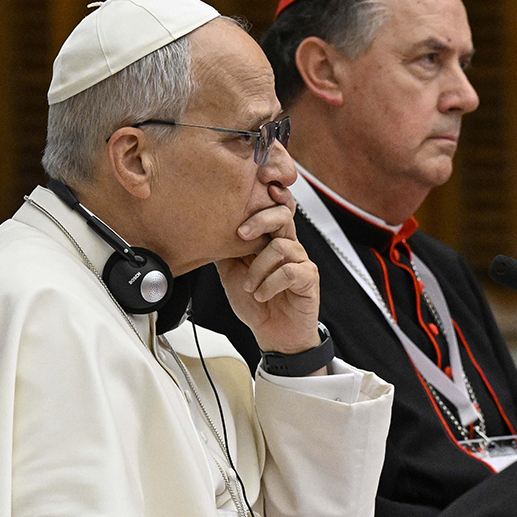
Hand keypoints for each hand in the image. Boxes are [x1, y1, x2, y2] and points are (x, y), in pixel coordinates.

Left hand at [216, 184, 320, 354]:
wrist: (273, 335)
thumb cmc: (257, 304)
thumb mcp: (232, 274)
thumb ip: (225, 250)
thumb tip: (207, 229)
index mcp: (271, 239)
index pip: (275, 206)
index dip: (272, 191)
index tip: (260, 180)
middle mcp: (288, 245)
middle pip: (283, 214)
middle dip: (261, 219)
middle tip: (241, 235)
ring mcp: (300, 261)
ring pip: (282, 245)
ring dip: (259, 268)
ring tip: (251, 286)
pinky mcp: (309, 279)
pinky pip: (291, 271)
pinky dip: (271, 283)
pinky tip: (263, 294)